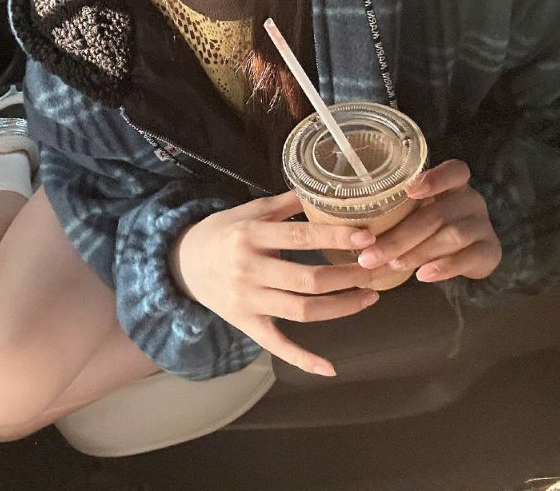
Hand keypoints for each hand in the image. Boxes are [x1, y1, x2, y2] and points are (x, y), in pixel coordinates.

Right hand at [170, 190, 385, 375]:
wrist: (183, 262)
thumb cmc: (221, 231)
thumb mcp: (249, 209)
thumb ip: (286, 203)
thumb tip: (323, 190)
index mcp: (251, 235)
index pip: (301, 237)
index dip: (336, 238)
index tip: (367, 237)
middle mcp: (250, 269)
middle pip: (308, 279)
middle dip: (348, 275)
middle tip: (376, 268)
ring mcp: (249, 301)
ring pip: (302, 311)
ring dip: (341, 307)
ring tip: (370, 296)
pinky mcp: (247, 324)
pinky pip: (278, 346)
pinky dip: (303, 360)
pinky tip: (330, 368)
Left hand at [356, 160, 501, 282]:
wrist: (473, 253)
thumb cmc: (433, 226)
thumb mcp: (418, 212)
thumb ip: (397, 213)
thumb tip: (351, 231)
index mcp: (452, 184)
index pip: (454, 171)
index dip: (433, 178)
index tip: (408, 190)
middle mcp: (470, 200)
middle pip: (435, 214)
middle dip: (399, 237)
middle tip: (369, 256)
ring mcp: (482, 225)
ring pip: (450, 236)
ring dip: (417, 252)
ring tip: (392, 265)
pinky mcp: (490, 251)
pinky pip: (468, 258)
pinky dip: (444, 267)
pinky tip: (423, 275)